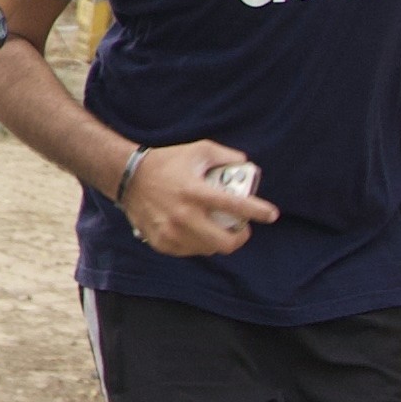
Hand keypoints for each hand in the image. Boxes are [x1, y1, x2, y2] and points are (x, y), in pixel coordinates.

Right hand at [115, 139, 265, 258]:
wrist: (128, 177)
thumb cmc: (166, 162)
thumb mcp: (198, 150)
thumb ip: (225, 156)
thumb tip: (246, 165)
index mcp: (195, 191)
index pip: (235, 206)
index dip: (258, 212)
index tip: (271, 215)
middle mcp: (184, 215)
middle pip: (225, 242)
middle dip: (240, 237)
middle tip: (242, 229)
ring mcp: (171, 232)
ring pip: (209, 249)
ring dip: (219, 241)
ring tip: (218, 229)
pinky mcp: (162, 242)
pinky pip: (190, 251)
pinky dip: (199, 244)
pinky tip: (198, 232)